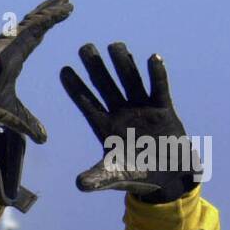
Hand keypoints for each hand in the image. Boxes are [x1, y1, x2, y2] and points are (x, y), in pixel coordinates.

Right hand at [0, 0, 73, 143]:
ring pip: (38, 19)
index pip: (31, 41)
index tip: (50, 25)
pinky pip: (39, 21)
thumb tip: (44, 139)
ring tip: (68, 1)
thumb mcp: (15, 114)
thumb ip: (30, 123)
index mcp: (13, 58)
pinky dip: (53, 14)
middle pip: (36, 24)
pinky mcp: (17, 35)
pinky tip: (66, 8)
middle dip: (50, 13)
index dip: (41, 31)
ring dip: (54, 9)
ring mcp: (15, 38)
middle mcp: (14, 44)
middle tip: (65, 4)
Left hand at [60, 42, 198, 202]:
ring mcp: (142, 109)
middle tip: (84, 48)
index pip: (87, 104)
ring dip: (123, 64)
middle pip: (105, 86)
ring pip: (130, 81)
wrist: (166, 178)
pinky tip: (152, 58)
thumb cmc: (135, 176)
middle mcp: (121, 114)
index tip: (64, 70)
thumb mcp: (114, 177)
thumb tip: (79, 184)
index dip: (76, 89)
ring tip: (114, 45)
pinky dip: (157, 75)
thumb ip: (97, 178)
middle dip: (95, 68)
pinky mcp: (163, 110)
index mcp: (105, 128)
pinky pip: (159, 89)